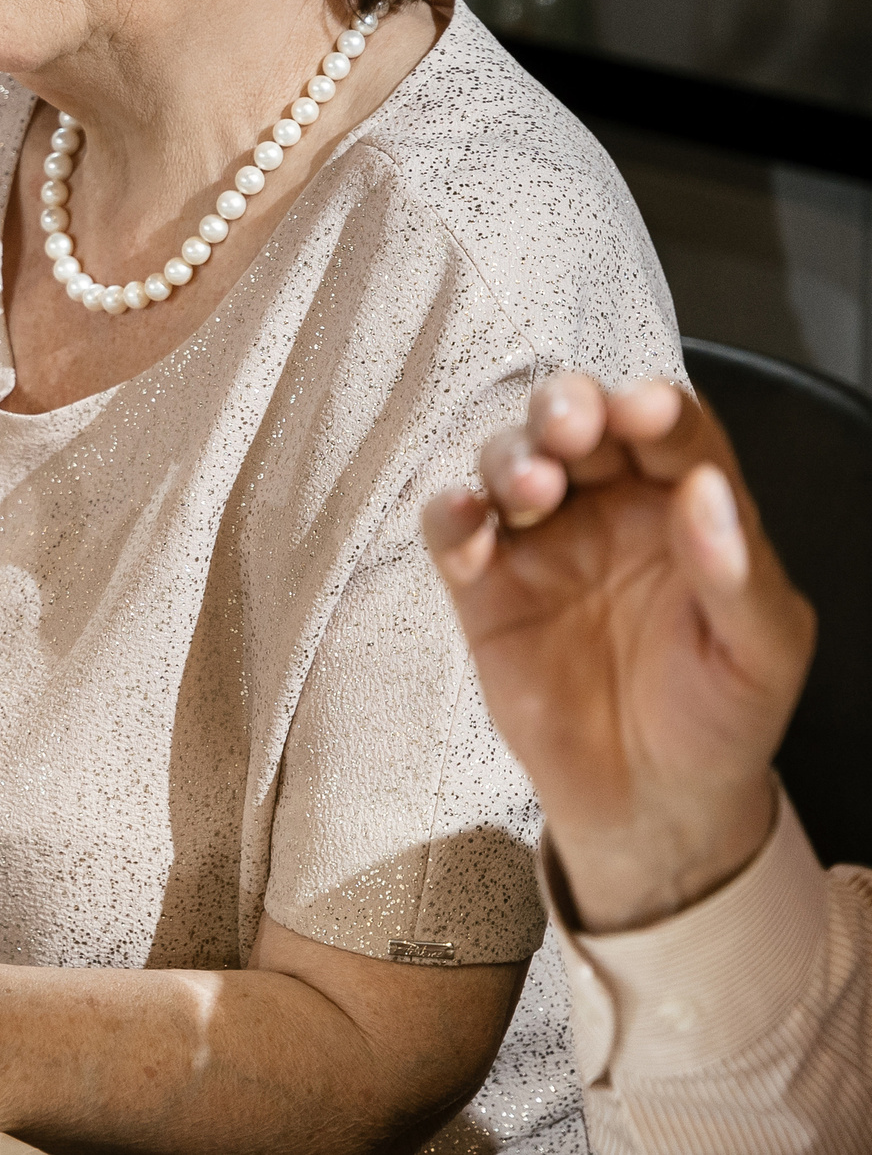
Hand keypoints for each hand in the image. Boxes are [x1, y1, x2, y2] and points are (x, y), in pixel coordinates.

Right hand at [422, 374, 814, 932]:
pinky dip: (449, 514)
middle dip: (567, 408)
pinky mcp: (482, 586)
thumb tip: (707, 491)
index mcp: (687, 506)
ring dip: (511, 457)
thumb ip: (737, 573)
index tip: (646, 410)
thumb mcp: (760, 652)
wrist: (651, 802)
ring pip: (510, 462)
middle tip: (570, 426)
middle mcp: (608, 507)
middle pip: (578, 424)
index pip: (672, 434)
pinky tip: (466, 519)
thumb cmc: (719, 717)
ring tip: (530, 488)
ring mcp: (540, 541)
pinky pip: (454, 532)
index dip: (655, 412)